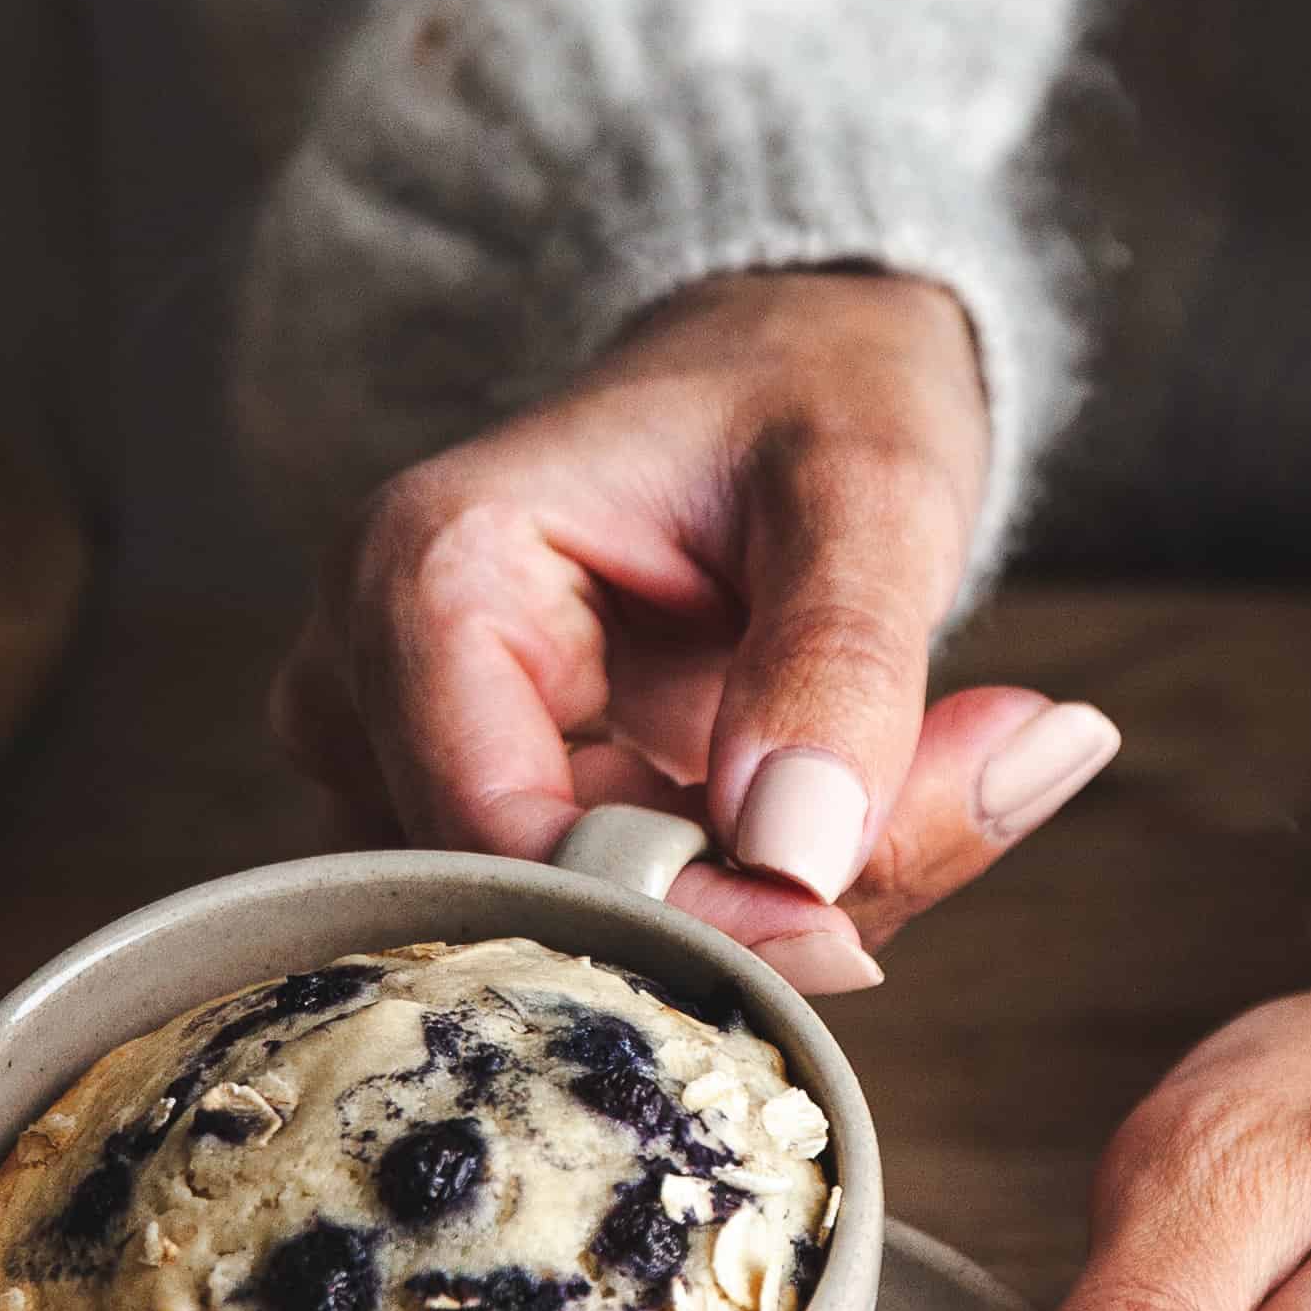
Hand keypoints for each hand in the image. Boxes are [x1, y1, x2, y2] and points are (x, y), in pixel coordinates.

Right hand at [272, 269, 1121, 986]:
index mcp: (422, 573)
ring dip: (760, 911)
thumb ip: (840, 661)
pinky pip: (608, 921)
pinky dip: (751, 897)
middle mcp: (370, 681)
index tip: (851, 930)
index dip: (677, 918)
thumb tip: (800, 861)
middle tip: (941, 812)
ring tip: (913, 785)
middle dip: (743, 912)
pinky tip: (841, 809)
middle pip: (531, 905)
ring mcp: (407, 758)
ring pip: (577, 938)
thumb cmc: (814, 392)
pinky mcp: (479, 810)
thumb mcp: (868, 489)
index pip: (505, 839)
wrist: (796, 372)